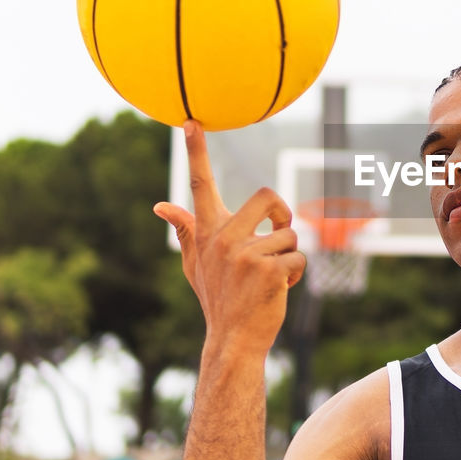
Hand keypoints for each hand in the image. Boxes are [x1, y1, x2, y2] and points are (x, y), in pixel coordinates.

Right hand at [153, 120, 306, 357]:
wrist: (233, 339)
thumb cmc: (218, 298)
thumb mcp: (196, 265)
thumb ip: (186, 232)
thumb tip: (161, 206)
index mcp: (208, 232)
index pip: (201, 184)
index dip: (196, 151)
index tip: (191, 120)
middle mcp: (222, 238)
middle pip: (270, 197)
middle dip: (283, 216)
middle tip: (279, 236)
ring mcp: (244, 254)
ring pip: (290, 235)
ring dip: (289, 257)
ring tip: (271, 279)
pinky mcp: (266, 270)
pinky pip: (299, 258)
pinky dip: (297, 276)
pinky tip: (280, 290)